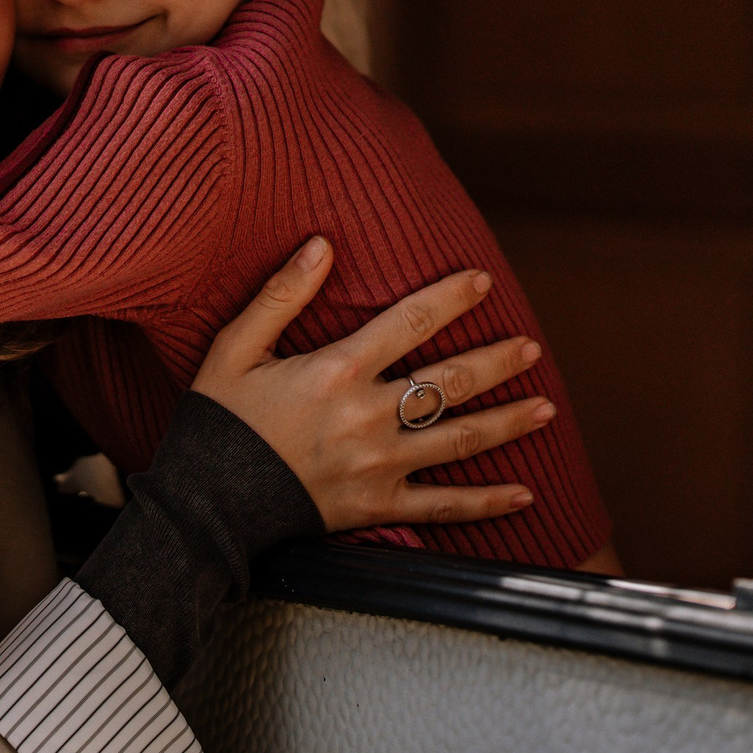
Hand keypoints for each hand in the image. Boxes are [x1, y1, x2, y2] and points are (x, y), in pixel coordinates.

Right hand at [190, 240, 555, 533]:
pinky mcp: (378, 507)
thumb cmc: (218, 423)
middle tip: (531, 347)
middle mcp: (370, 416)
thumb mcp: (234, 348)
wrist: (206, 505)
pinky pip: (445, 506)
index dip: (452, 297)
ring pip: (462, 438)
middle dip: (498, 360)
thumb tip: (322, 245)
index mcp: (338, 370)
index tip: (483, 282)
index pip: (412, 321)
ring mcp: (380, 466)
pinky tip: (524, 492)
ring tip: (546, 408)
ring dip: (510, 422)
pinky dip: (488, 502)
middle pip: (452, 379)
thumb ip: (281, 295)